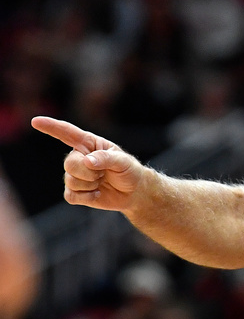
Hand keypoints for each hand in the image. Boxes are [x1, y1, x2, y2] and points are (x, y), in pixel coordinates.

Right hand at [31, 116, 145, 211]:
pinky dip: (86, 197)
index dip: (51, 127)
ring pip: (71, 181)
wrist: (134, 192)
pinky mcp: (75, 191)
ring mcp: (75, 175)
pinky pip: (71, 196)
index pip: (67, 133)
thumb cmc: (129, 171)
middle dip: (89, 172)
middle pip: (69, 164)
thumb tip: (87, 161)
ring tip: (102, 181)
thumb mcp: (123, 161)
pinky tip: (98, 193)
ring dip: (91, 184)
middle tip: (104, 173)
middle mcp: (79, 157)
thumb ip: (106, 158)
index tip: (35, 121)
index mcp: (88, 144)